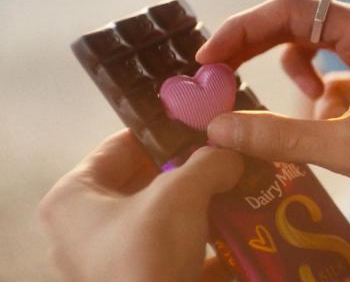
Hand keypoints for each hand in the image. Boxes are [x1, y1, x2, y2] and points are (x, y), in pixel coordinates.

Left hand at [39, 130, 242, 281]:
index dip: (164, 132)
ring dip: (198, 203)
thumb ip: (208, 162)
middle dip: (187, 170)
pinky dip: (200, 238)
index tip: (201, 125)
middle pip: (144, 180)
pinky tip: (234, 226)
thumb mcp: (181, 194)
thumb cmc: (148, 253)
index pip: (121, 145)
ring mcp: (111, 257)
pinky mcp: (138, 277)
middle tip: (222, 157)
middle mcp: (84, 228)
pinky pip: (171, 247)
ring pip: (161, 215)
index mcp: (73, 198)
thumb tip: (233, 154)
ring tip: (233, 186)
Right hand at [196, 0, 349, 217]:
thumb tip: (217, 127)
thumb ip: (277, 135)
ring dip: (296, 80)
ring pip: (314, 54)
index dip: (243, 30)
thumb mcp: (345, 148)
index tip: (208, 57)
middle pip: (298, 26)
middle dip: (257, 50)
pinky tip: (330, 125)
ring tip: (303, 111)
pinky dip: (319, 100)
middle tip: (218, 75)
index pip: (292, 10)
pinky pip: (333, 80)